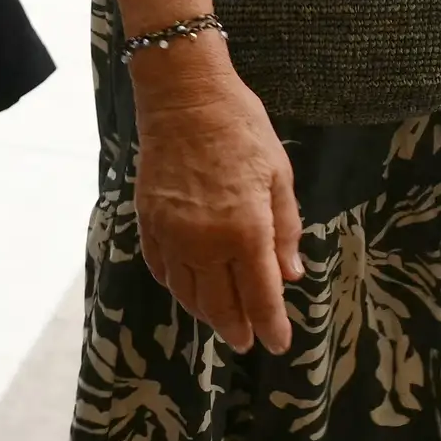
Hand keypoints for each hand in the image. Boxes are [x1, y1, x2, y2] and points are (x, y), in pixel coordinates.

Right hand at [128, 38, 303, 351]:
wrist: (184, 96)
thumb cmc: (241, 128)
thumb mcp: (279, 174)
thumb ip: (285, 230)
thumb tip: (291, 275)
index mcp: (246, 230)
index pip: (261, 296)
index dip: (272, 325)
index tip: (279, 344)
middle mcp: (206, 241)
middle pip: (221, 304)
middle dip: (237, 327)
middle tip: (248, 340)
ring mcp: (173, 234)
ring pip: (188, 293)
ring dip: (207, 313)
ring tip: (222, 321)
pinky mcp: (149, 222)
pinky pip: (162, 269)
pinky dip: (177, 286)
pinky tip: (188, 290)